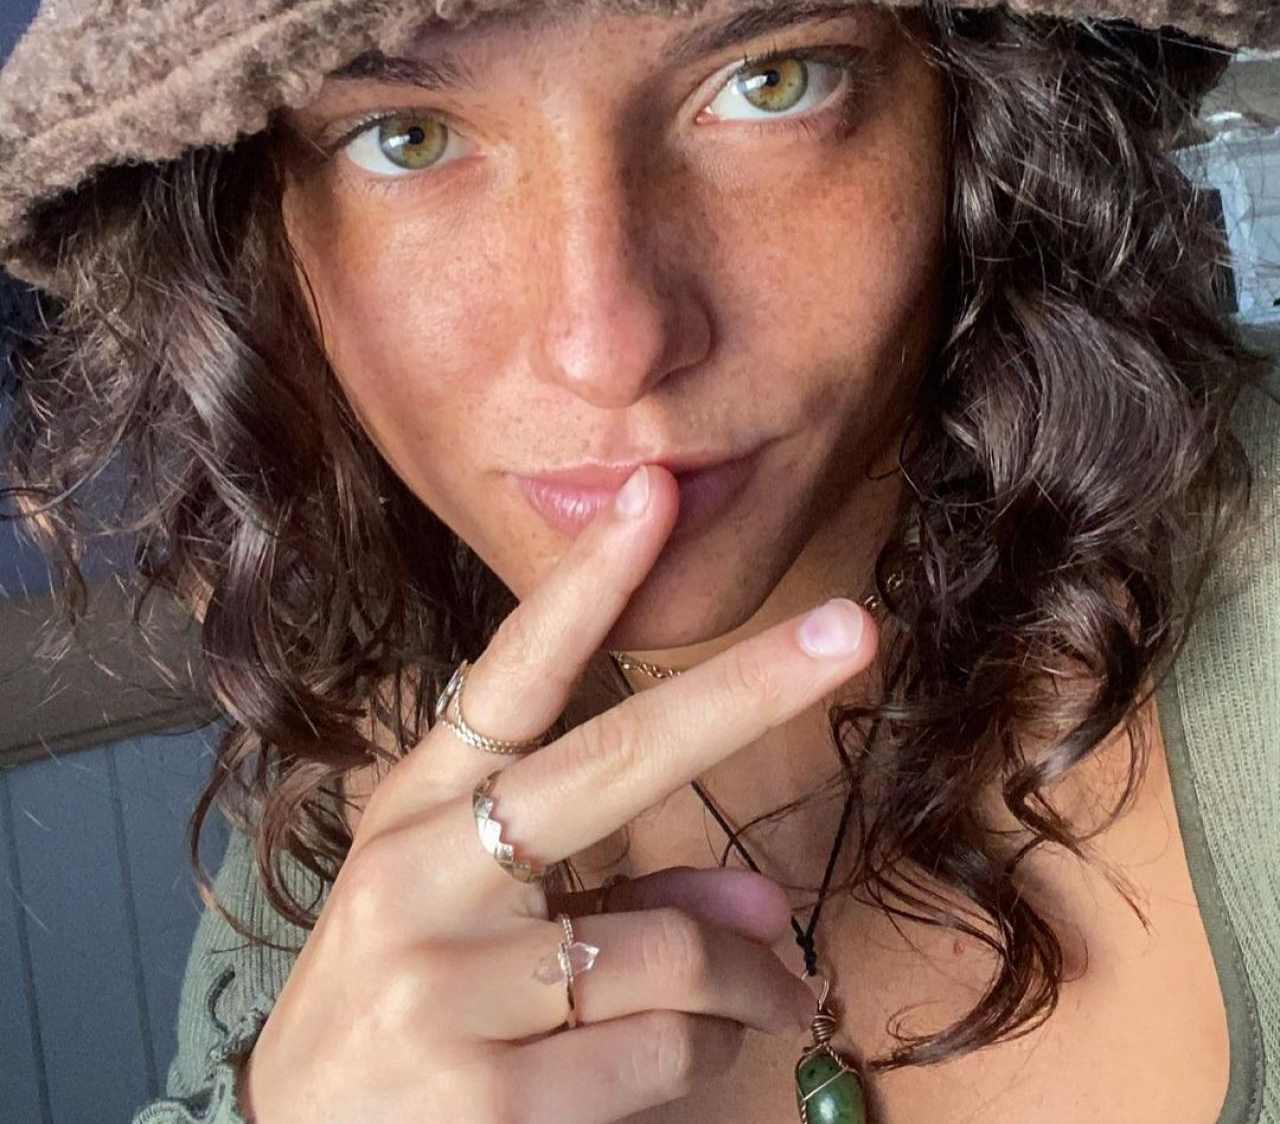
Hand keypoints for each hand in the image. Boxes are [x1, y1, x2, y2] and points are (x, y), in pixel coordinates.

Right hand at [238, 463, 877, 1123]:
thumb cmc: (406, 1014)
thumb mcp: (486, 928)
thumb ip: (624, 892)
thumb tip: (763, 894)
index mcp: (417, 807)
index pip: (512, 673)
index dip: (588, 580)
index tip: (655, 493)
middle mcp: (421, 873)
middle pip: (612, 761)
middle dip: (745, 688)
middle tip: (855, 630)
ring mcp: (445, 985)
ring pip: (672, 946)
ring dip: (752, 977)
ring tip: (778, 996)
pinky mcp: (482, 1095)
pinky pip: (662, 1050)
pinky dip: (709, 1053)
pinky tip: (702, 1057)